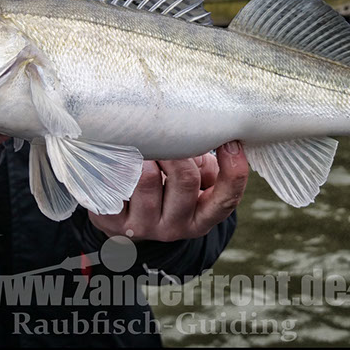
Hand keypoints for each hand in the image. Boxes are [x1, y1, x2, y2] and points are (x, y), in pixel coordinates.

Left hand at [88, 141, 248, 241]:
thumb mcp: (193, 175)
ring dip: (145, 153)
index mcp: (202, 217)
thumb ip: (203, 156)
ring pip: (147, 179)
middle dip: (178, 149)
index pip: (226, 199)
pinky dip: (118, 162)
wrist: (123, 214)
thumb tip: (211, 122)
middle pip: (185, 180)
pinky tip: (117, 154)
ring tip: (140, 141)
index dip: (234, 169)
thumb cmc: (165, 183)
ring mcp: (144, 226)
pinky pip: (117, 183)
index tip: (231, 140)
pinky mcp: (114, 220)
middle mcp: (175, 226)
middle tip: (166, 131)